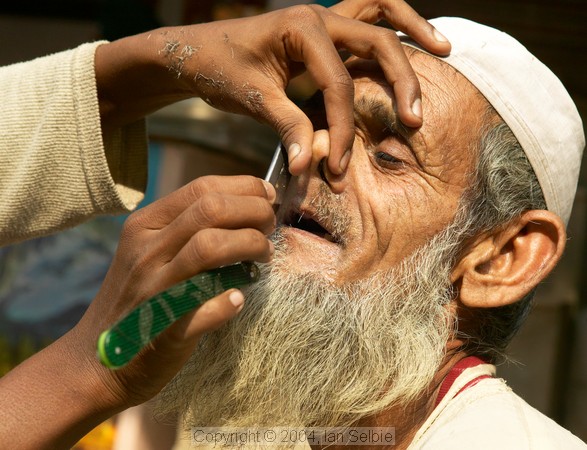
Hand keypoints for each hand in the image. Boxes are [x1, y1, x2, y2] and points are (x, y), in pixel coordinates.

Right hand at [74, 175, 274, 406]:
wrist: (98, 362)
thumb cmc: (137, 300)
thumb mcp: (150, 252)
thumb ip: (187, 229)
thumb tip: (245, 206)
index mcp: (144, 227)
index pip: (201, 189)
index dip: (245, 187)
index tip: (268, 196)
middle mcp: (146, 252)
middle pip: (211, 210)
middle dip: (255, 211)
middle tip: (270, 225)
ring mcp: (154, 289)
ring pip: (210, 246)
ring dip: (251, 245)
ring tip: (264, 254)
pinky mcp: (165, 329)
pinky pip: (205, 306)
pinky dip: (230, 300)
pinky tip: (239, 298)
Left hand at [96, 1, 449, 175]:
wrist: (195, 51)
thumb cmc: (219, 69)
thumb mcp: (251, 98)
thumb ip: (286, 126)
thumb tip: (309, 167)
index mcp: (300, 28)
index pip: (338, 84)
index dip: (343, 129)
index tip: (338, 167)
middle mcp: (318, 16)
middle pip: (377, 40)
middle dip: (401, 80)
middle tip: (416, 118)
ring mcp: (322, 17)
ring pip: (380, 10)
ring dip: (412, 28)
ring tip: (444, 48)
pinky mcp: (322, 28)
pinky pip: (366, 16)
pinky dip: (393, 24)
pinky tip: (412, 38)